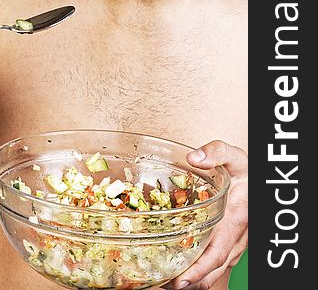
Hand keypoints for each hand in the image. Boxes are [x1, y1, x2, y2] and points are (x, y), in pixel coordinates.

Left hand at [167, 140, 247, 289]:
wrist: (260, 177)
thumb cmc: (247, 169)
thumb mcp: (234, 156)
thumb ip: (215, 152)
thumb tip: (193, 158)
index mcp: (236, 218)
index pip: (218, 252)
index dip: (199, 270)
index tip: (180, 281)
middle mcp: (238, 235)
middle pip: (215, 267)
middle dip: (192, 281)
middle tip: (167, 286)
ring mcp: (237, 240)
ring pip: (218, 267)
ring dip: (196, 278)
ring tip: (170, 281)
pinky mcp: (233, 240)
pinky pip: (220, 260)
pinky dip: (203, 268)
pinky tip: (184, 267)